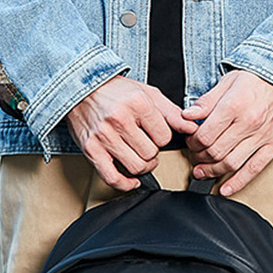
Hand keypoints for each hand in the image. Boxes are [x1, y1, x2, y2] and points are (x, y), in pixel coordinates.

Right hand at [66, 75, 198, 190]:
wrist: (80, 88)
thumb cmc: (114, 91)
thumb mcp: (147, 93)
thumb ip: (171, 112)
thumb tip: (192, 126)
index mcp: (137, 103)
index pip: (164, 137)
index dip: (162, 138)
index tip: (154, 134)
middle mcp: (120, 119)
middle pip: (151, 154)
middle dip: (152, 152)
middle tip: (145, 144)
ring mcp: (104, 136)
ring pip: (136, 166)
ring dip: (141, 166)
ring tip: (138, 156)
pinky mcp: (92, 150)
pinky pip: (112, 177)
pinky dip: (125, 184)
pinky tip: (132, 180)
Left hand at [181, 70, 272, 194]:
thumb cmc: (261, 78)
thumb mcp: (230, 80)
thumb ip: (207, 100)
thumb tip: (186, 115)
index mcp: (235, 104)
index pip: (204, 135)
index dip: (192, 142)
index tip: (191, 142)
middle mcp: (249, 122)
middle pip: (215, 151)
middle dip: (199, 157)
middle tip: (195, 156)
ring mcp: (264, 135)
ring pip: (231, 163)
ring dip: (212, 171)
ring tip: (203, 171)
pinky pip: (254, 169)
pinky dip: (237, 183)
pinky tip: (225, 188)